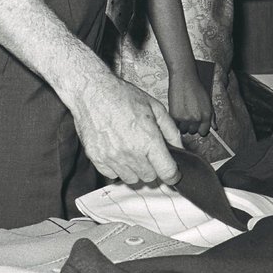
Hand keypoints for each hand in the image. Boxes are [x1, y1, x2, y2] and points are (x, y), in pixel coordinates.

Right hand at [70, 71, 182, 185]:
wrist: (93, 92)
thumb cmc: (123, 96)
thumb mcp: (156, 108)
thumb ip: (170, 131)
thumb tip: (179, 148)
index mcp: (148, 139)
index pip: (166, 172)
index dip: (173, 174)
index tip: (172, 173)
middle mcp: (130, 152)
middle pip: (149, 177)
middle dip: (153, 167)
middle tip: (148, 152)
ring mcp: (112, 157)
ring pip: (131, 179)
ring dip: (135, 169)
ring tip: (132, 151)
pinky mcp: (97, 159)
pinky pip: (112, 175)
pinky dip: (117, 168)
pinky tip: (118, 151)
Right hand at [169, 70, 213, 136]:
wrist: (184, 79)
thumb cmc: (196, 88)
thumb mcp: (208, 102)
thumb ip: (212, 116)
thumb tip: (215, 127)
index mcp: (206, 115)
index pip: (203, 132)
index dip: (200, 128)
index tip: (197, 125)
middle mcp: (196, 118)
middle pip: (192, 131)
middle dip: (191, 126)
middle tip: (189, 116)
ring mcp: (185, 118)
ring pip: (183, 130)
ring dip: (183, 125)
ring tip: (183, 114)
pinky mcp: (175, 116)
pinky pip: (175, 125)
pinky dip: (176, 121)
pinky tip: (178, 112)